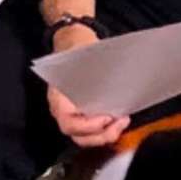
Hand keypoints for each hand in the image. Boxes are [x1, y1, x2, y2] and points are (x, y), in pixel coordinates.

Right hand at [44, 18, 125, 149]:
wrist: (74, 42)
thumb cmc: (78, 49)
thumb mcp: (86, 55)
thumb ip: (96, 71)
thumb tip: (114, 83)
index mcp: (58, 97)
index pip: (68, 123)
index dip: (88, 126)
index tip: (107, 117)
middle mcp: (62, 110)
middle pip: (78, 136)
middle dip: (101, 134)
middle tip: (119, 121)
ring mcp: (72, 114)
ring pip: (86, 137)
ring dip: (106, 134)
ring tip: (122, 121)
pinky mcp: (83, 115)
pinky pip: (92, 131)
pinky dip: (106, 130)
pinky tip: (119, 119)